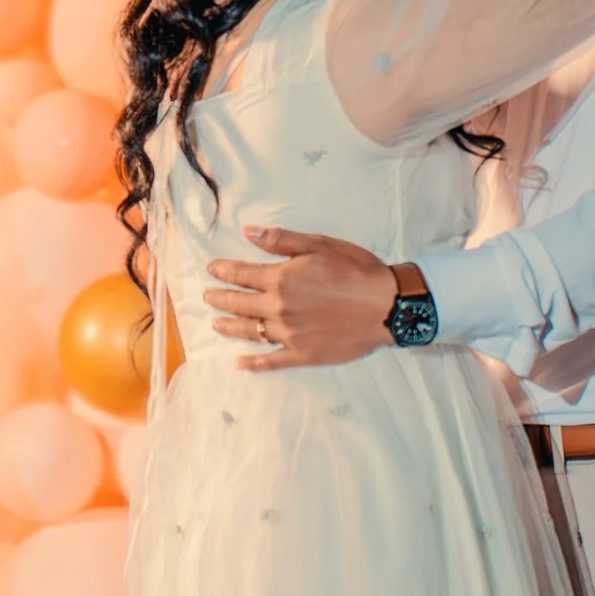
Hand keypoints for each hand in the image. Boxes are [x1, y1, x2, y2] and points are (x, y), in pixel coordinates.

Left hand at [205, 225, 397, 371]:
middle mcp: (279, 309)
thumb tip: (248, 232)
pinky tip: (240, 363)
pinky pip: (271, 361)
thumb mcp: (319, 245)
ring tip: (215, 323)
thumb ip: (281, 240)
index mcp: (281, 280)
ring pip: (250, 331)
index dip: (224, 270)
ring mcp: (289, 334)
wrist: (386, 305)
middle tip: (207, 295)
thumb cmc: (356, 270)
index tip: (212, 269)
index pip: (242, 274)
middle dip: (220, 298)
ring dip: (229, 326)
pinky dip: (254, 363)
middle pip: (240, 303)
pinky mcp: (303, 354)